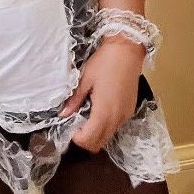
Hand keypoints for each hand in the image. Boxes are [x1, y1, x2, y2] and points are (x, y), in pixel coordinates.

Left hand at [59, 37, 144, 152]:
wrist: (127, 50)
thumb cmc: (105, 62)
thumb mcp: (85, 79)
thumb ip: (75, 100)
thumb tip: (63, 114)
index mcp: (104, 112)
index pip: (89, 140)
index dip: (77, 138)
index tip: (69, 127)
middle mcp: (117, 118)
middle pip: (99, 143)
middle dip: (86, 139)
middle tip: (76, 124)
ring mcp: (125, 115)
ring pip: (108, 136)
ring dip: (96, 133)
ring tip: (86, 116)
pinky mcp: (130, 110)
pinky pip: (116, 126)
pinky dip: (106, 126)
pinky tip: (99, 111)